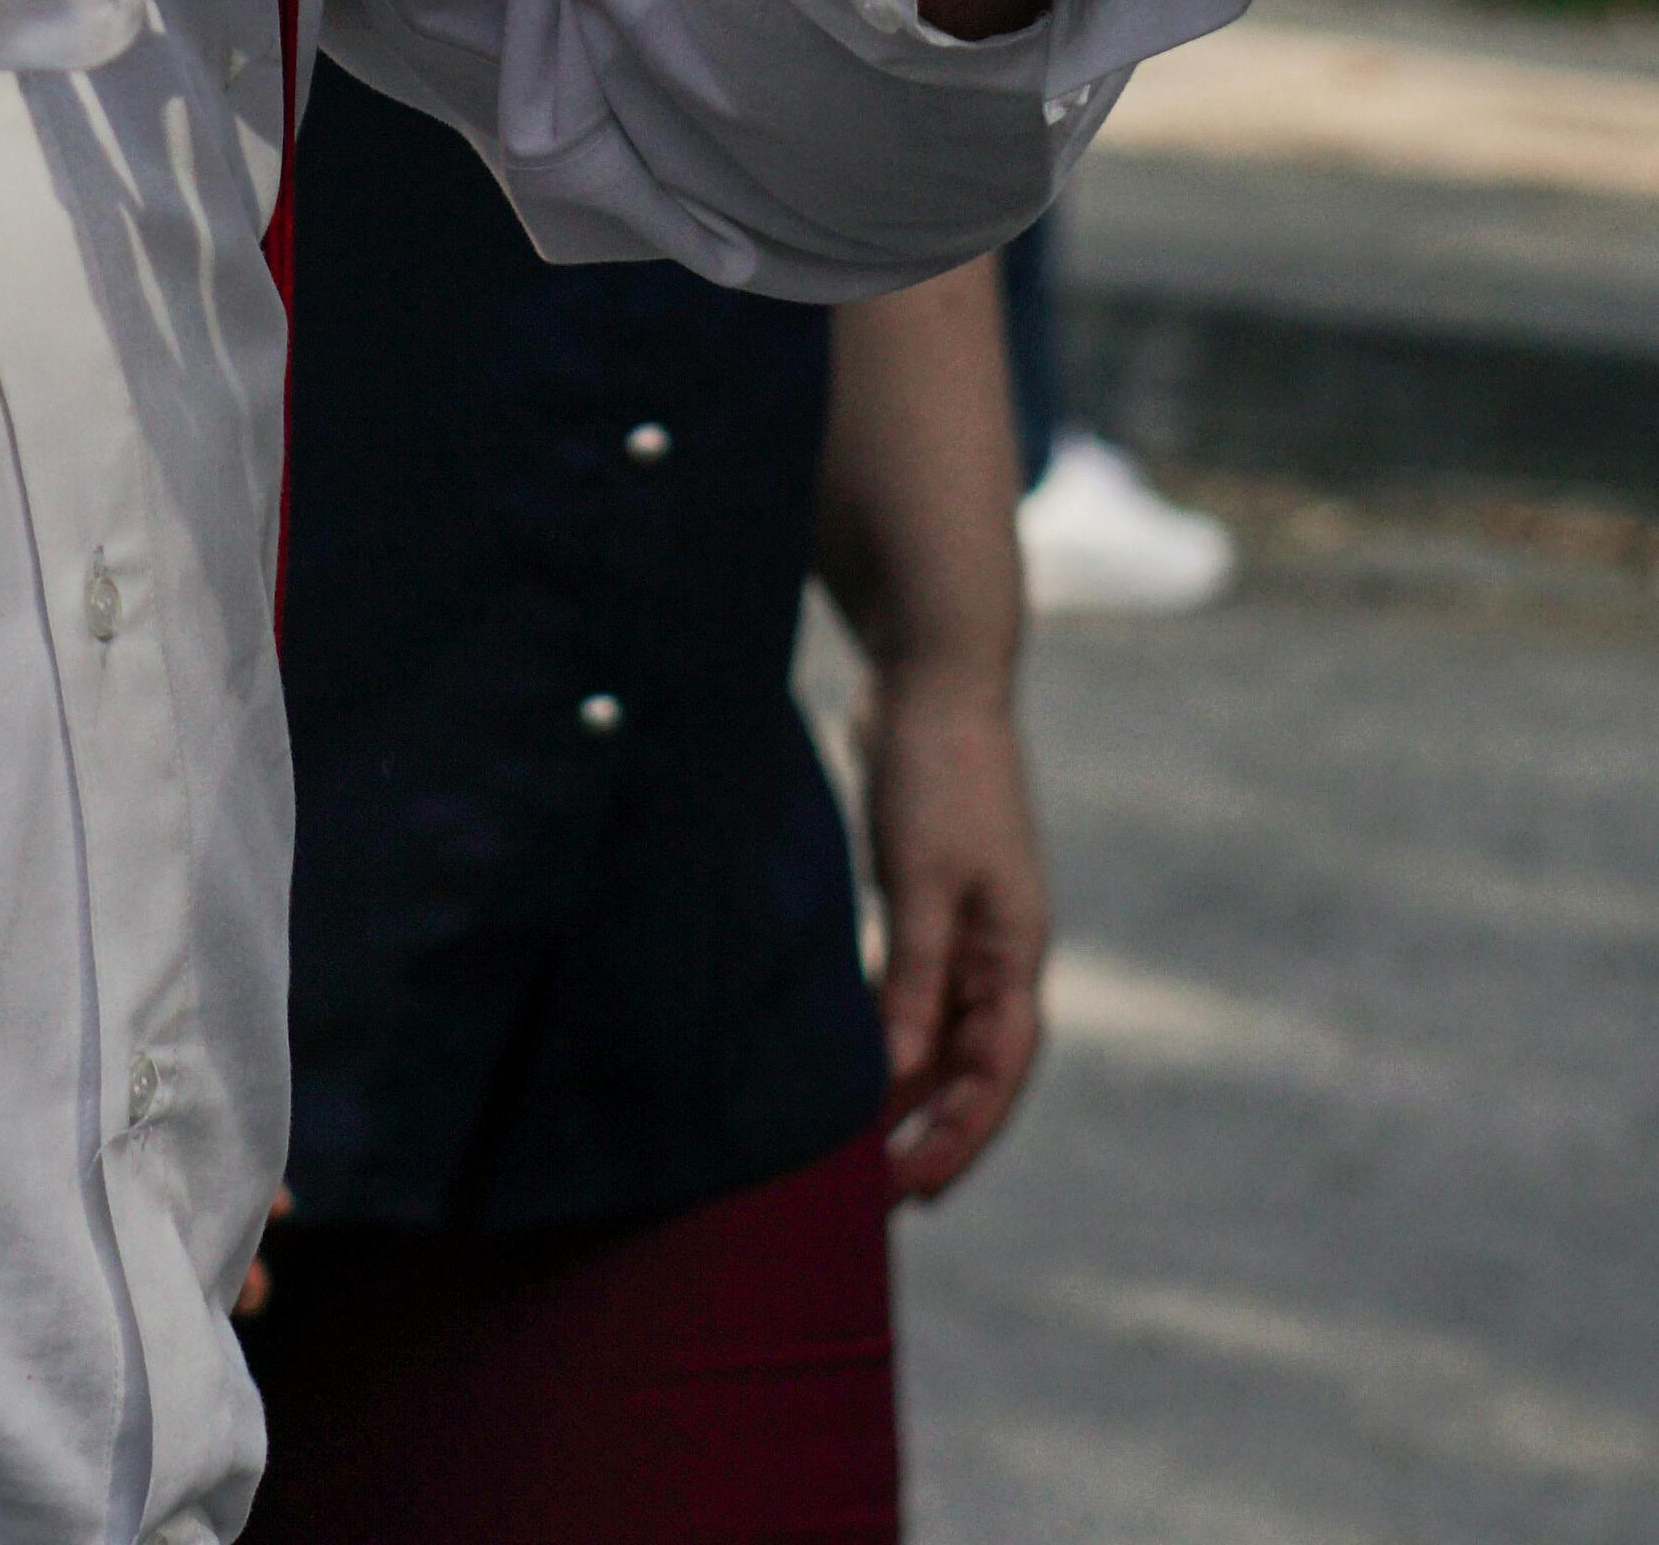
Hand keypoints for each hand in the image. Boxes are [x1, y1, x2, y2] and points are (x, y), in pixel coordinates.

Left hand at [861, 670, 1047, 1201]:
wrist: (931, 672)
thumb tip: (897, 1076)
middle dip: (931, 1127)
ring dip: (905, 1084)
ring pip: (939, 1030)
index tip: (916, 1188)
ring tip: (855, 1143)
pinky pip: (912, 986)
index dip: (961, 1135)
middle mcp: (999, 946)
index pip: (997, 1071)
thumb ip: (912, 980)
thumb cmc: (935, 772)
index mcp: (1015, 949)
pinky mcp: (926, 894)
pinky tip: (847, 1056)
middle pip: (971, 1063)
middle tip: (876, 1190)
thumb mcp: (922, 882)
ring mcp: (965, 920)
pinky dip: (886, 1025)